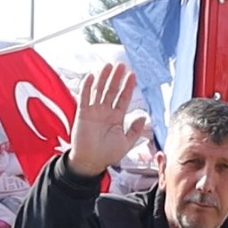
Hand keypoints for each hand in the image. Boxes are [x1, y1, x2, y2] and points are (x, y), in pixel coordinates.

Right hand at [69, 63, 149, 177]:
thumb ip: (134, 130)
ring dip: (103, 78)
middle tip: (121, 65)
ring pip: (99, 90)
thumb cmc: (107, 154)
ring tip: (108, 66)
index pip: (123, 98)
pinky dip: (87, 87)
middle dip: (116, 78)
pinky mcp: (83, 113)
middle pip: (112, 91)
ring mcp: (94, 111)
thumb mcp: (126, 143)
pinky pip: (84, 97)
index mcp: (116, 117)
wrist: (90, 162)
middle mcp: (105, 112)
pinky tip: (91, 76)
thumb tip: (144, 117)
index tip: (133, 75)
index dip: (128, 87)